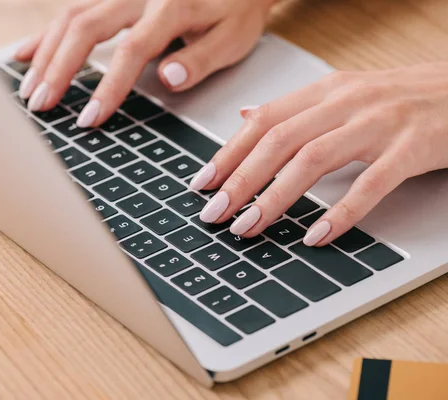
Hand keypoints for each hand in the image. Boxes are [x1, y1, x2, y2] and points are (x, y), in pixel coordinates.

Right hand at [14, 0, 275, 126]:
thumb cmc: (235, 10)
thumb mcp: (232, 38)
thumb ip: (200, 59)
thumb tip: (168, 78)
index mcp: (171, 7)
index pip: (132, 49)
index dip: (109, 86)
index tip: (90, 118)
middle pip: (86, 27)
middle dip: (59, 69)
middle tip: (41, 105)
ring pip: (71, 16)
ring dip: (46, 54)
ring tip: (29, 90)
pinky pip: (70, 9)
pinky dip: (45, 35)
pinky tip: (24, 54)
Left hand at [191, 63, 447, 245]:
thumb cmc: (403, 98)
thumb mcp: (342, 93)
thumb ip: (293, 108)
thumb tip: (246, 114)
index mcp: (325, 91)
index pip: (263, 121)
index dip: (228, 154)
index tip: (202, 184)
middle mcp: (345, 102)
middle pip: (278, 141)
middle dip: (240, 180)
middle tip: (214, 213)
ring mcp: (379, 123)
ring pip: (312, 159)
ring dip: (274, 197)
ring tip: (247, 227)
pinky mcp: (412, 148)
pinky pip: (369, 184)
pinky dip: (339, 212)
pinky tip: (314, 235)